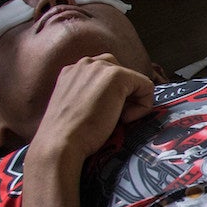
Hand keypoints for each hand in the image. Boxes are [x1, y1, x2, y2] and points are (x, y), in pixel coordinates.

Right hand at [30, 53, 157, 170]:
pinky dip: (143, 106)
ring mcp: (100, 67)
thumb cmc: (68, 134)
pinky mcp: (116, 76)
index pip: (104, 74)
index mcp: (72, 71)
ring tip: (117, 119)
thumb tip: (112, 100)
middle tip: (113, 117)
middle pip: (120, 72)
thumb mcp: (76, 107)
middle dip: (123, 95)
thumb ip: (89, 96)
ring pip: (133, 79)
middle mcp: (85, 64)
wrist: (60, 143)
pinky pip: (146, 86)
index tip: (104, 115)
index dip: (112, 96)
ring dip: (132, 101)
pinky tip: (124, 119)